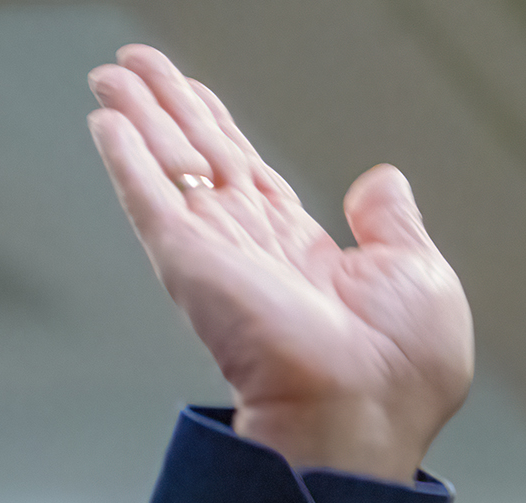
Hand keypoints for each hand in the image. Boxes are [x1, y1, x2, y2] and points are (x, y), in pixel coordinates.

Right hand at [86, 44, 472, 479]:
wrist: (365, 413)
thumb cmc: (403, 373)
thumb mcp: (419, 277)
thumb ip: (394, 224)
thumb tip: (382, 181)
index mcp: (307, 261)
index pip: (252, 179)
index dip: (220, 132)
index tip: (193, 95)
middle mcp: (257, 255)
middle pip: (203, 162)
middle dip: (168, 110)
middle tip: (135, 65)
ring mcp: (220, 258)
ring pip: (171, 168)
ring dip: (139, 118)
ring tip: (110, 75)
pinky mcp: (192, 264)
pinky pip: (151, 200)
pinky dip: (128, 161)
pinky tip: (106, 123)